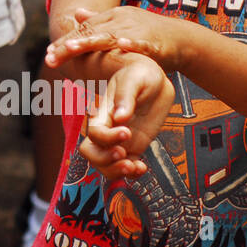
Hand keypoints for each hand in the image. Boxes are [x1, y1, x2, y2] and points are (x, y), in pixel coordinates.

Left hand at [46, 5, 185, 72]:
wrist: (182, 38)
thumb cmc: (147, 34)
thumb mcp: (121, 24)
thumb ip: (98, 20)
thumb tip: (76, 13)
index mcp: (112, 17)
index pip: (83, 29)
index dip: (65, 41)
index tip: (48, 54)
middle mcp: (121, 21)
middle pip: (90, 33)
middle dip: (69, 45)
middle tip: (51, 56)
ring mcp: (138, 30)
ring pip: (110, 36)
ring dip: (90, 42)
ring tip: (72, 48)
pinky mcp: (155, 42)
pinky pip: (142, 43)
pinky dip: (132, 44)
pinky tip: (121, 46)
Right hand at [78, 56, 173, 180]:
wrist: (155, 80)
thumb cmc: (141, 73)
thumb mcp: (134, 78)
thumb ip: (126, 96)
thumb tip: (121, 117)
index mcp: (103, 112)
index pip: (94, 132)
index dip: (107, 137)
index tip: (127, 132)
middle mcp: (108, 128)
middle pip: (90, 152)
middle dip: (104, 160)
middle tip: (124, 156)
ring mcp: (120, 140)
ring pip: (105, 165)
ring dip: (116, 171)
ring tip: (135, 167)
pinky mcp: (134, 147)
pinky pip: (125, 167)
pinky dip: (131, 174)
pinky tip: (142, 168)